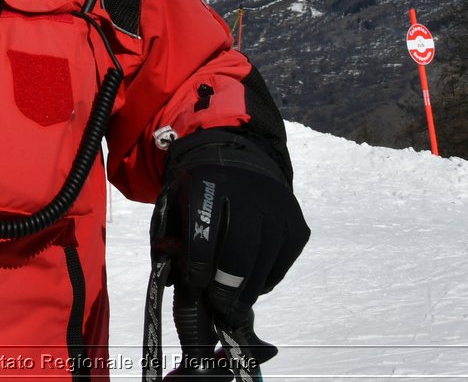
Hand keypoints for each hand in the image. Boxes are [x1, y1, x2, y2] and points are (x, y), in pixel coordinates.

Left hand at [152, 129, 308, 359]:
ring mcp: (278, 209)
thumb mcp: (176, 201)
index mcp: (208, 184)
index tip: (194, 282)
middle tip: (219, 305)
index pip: (204, 230)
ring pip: (266, 262)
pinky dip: (267, 279)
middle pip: (241, 250)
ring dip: (248, 291)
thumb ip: (170, 238)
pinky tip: (252, 283)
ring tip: (233, 306)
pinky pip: (283, 263)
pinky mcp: (297, 225)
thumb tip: (173, 281)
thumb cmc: (200, 191)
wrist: (239, 161)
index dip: (197, 263)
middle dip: (228, 284)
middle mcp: (248, 193)